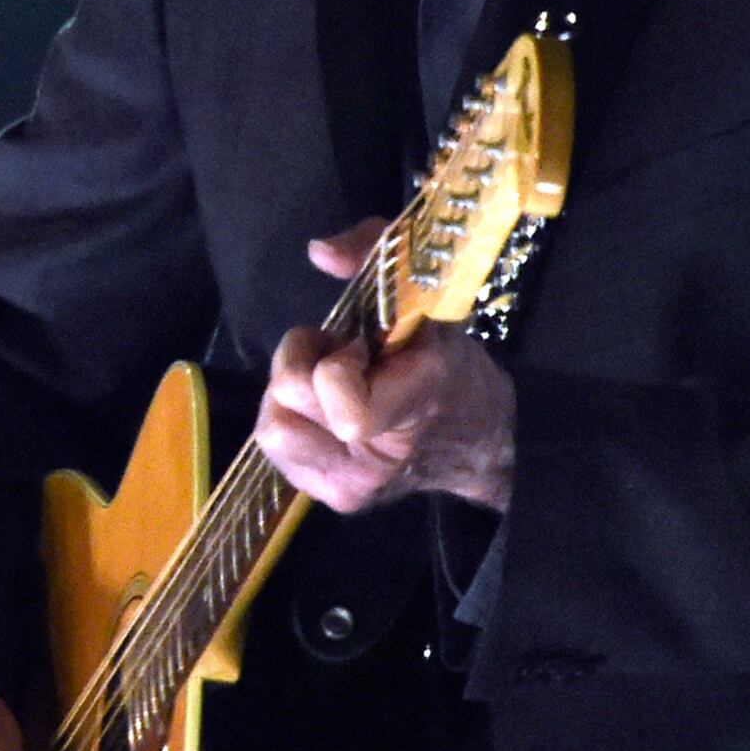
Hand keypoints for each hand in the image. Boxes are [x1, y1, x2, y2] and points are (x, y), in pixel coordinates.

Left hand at [251, 218, 516, 512]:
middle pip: (285, 402)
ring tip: (332, 385)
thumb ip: (374, 251)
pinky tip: (329, 412)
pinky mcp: (337, 499)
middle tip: (342, 361)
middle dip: (303, 367)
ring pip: (272, 430)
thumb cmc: (446, 362)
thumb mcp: (425, 293)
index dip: (330, 359)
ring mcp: (356, 486)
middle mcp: (380, 457)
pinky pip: (279, 450)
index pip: (336, 390)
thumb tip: (318, 251)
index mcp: (414, 401)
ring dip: (291, 396)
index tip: (361, 349)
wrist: (477, 439)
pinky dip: (295, 420)